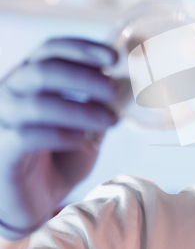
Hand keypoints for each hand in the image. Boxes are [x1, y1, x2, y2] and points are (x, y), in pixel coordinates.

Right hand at [0, 38, 118, 239]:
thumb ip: (100, 105)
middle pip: (42, 69)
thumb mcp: (88, 126)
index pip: (50, 50)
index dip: (82, 48)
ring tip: (109, 120)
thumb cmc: (60, 157)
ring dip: (80, 110)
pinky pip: (26, 135)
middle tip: (113, 91)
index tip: (114, 58)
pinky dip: (60, 134)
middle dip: (84, 76)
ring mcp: (2, 121)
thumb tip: (128, 84)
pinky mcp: (1, 151)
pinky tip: (81, 140)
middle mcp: (10, 94)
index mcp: (30, 80)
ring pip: (37, 103)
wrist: (34, 201)